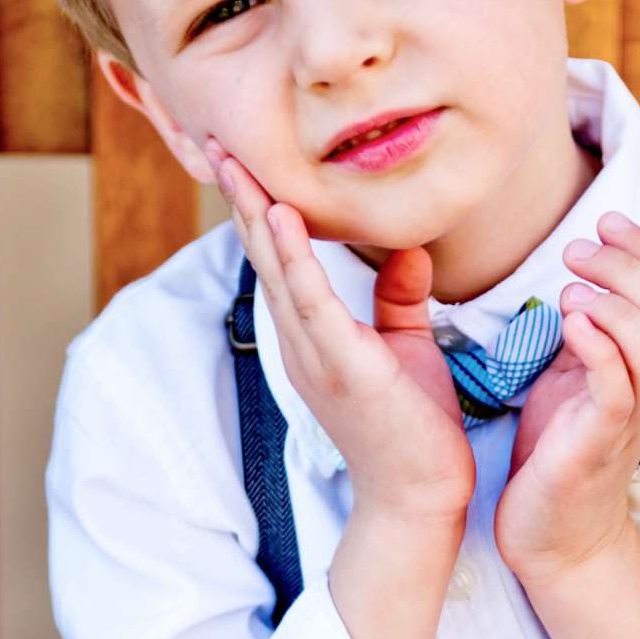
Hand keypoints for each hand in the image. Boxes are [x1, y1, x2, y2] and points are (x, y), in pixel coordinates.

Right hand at [206, 136, 475, 526]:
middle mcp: (301, 342)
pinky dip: (297, 258)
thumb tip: (409, 246)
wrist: (421, 497)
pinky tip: (284, 217)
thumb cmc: (415, 428)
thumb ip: (399, 296)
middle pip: (264, 256)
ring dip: (256, 214)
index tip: (243, 159)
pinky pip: (313, 303)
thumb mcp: (406, 347)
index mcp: (312, 336)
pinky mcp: (343, 368)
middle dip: (241, 198)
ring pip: (278, 271)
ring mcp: (316, 355)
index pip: (280, 260)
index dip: (260, 208)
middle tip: (218, 141)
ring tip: (236, 163)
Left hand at [493, 210, 639, 580]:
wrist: (554, 538)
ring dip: (616, 304)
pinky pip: (615, 390)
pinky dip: (599, 349)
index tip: (605, 218)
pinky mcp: (598, 446)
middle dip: (628, 266)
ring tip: (571, 286)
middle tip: (578, 248)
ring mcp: (627, 419)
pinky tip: (570, 322)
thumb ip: (582, 333)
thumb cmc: (556, 455)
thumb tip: (574, 279)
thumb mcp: (568, 378)